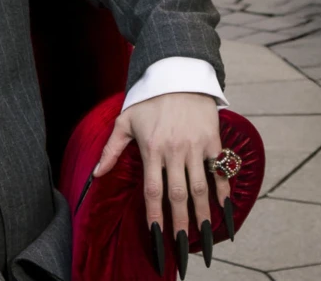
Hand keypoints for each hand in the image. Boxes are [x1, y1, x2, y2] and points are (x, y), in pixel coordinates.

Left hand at [93, 92, 230, 276]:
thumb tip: (96, 175)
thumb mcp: (124, 120)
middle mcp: (175, 151)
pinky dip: (224, 192)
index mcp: (151, 149)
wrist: (178, 75)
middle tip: (181, 245)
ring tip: (204, 235)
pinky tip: (224, 210)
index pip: (152, 191)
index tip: (156, 236)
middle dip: (180, 222)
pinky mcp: (213, 142)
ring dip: (203, 214)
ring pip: (201, 187)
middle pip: (178, 195)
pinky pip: (220, 172)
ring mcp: (196, 147)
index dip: (154, 216)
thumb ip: (111, 149)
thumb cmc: (148, 100)